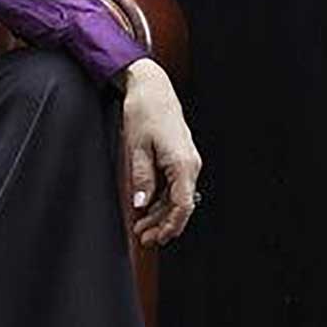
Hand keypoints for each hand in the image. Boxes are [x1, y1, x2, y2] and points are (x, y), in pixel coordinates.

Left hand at [119, 57, 202, 246]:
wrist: (152, 88)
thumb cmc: (144, 112)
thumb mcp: (136, 146)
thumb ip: (141, 177)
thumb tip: (141, 203)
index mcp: (182, 164)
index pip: (182, 206)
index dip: (170, 225)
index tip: (157, 238)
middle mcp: (190, 165)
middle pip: (180, 205)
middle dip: (161, 224)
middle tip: (142, 237)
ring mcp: (187, 162)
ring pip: (177, 197)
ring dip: (160, 213)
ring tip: (141, 226)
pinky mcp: (180, 158)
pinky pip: (174, 185)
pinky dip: (161, 198)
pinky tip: (147, 207)